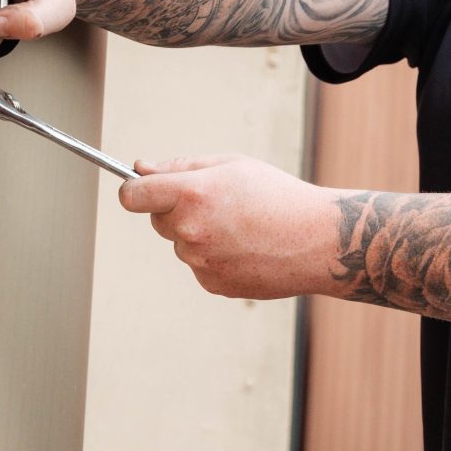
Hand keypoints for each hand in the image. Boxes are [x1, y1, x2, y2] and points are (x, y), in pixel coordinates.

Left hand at [121, 154, 338, 298]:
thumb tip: (140, 170)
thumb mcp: (231, 165)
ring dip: (199, 235)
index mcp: (192, 194)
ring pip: (181, 244)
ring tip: (242, 228)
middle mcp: (190, 231)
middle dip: (176, 210)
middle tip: (218, 204)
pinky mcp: (212, 284)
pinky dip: (215, 257)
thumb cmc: (279, 196)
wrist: (318, 241)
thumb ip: (181, 166)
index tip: (143, 189)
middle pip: (157, 220)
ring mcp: (200, 262)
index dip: (134, 190)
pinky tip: (246, 248)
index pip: (132, 196)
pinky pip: (199, 266)